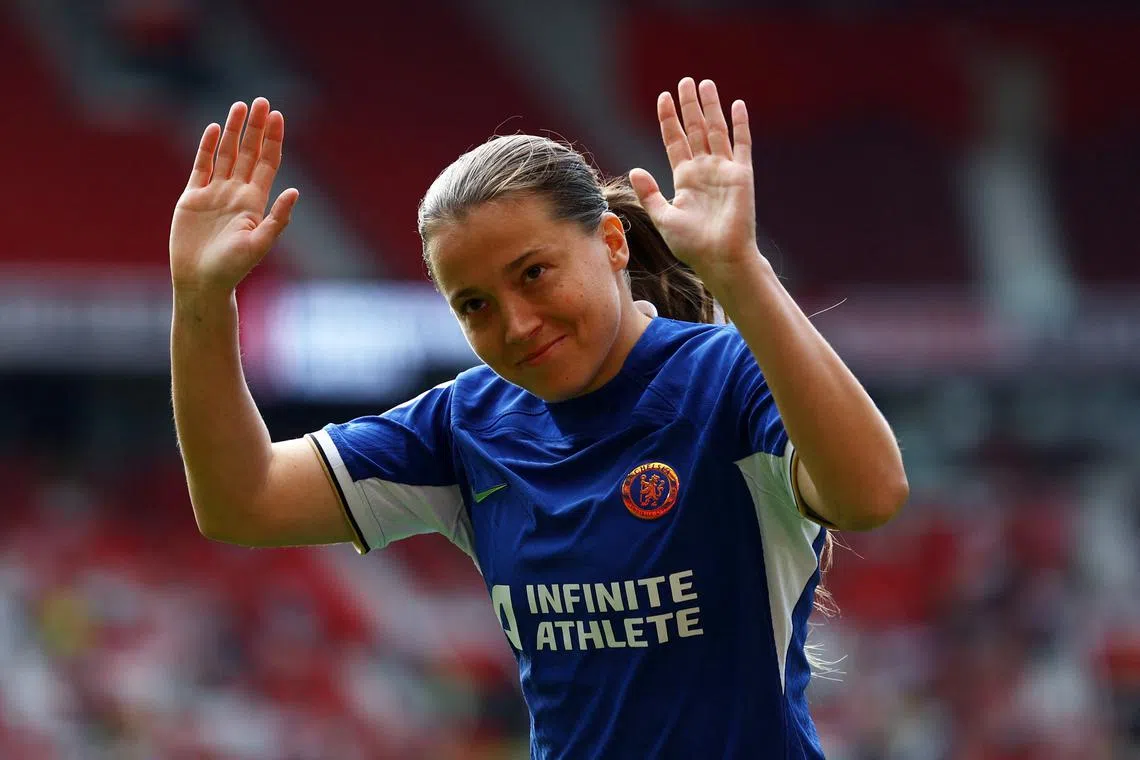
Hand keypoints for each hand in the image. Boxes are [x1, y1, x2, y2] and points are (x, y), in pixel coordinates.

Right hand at [169, 98, 297, 293]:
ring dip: (234, 131)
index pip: (267, 163)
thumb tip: (295, 191)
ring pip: (226, 154)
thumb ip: (277, 218)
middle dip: (256, 128)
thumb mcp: (259, 244)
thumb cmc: (232, 269)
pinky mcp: (192, 198)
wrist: (201, 282)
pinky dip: (207, 147)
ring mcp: (215, 194)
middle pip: (249, 153)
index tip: (278, 116)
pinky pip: (201, 166)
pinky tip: (215, 129)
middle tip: (262, 101)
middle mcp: (237, 194)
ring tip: (240, 106)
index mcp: (255, 203)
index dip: (273, 140)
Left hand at [629, 78, 758, 282]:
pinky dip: (740, 125)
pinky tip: (736, 105)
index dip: (669, 119)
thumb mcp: (663, 217)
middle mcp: (704, 170)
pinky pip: (741, 144)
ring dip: (711, 107)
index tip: (663, 97)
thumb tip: (634, 170)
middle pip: (695, 130)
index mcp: (684, 178)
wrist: (720, 257)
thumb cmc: (692, 244)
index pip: (675, 140)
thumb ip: (649, 193)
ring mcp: (724, 170)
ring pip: (716, 131)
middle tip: (685, 81)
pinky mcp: (741, 175)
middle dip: (689, 106)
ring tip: (705, 84)